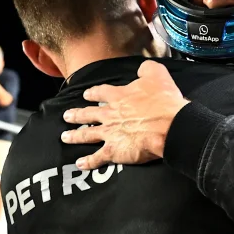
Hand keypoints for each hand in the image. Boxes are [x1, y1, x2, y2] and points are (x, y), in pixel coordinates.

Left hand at [60, 60, 188, 169]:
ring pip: (86, 135)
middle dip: (76, 115)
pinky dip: (88, 162)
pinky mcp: (113, 151)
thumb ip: (146, 69)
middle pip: (88, 114)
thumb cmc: (163, 102)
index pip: (101, 92)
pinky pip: (97, 158)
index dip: (93, 93)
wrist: (168, 126)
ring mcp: (109, 133)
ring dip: (75, 136)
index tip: (86, 94)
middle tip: (67, 116)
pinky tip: (80, 164)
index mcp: (119, 96)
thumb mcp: (157, 75)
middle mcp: (110, 114)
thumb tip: (142, 69)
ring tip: (65, 137)